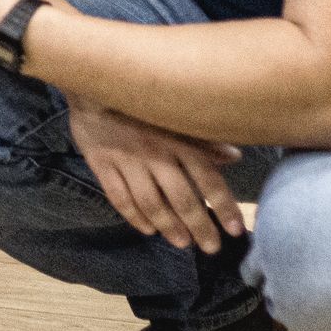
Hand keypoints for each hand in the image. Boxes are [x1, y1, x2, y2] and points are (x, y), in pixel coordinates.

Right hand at [67, 94, 245, 253]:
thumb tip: (235, 156)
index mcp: (177, 140)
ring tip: (182, 242)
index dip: (223, 205)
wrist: (95, 82)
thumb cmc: (142, 102)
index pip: (207, 178)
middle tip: (211, 247)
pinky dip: (134, 216)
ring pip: (150, 202)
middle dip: (200, 226)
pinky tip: (147, 229)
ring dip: (169, 226)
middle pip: (181, 197)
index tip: (236, 230)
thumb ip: (203, 139)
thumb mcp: (175, 115)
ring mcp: (126, 160)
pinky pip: (119, 196)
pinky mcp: (101, 163)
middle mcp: (155, 152)